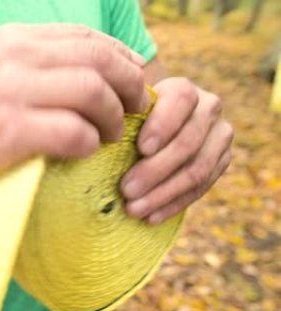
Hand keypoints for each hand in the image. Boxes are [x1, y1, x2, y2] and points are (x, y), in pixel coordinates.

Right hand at [0, 24, 149, 182]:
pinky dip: (90, 142)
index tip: (135, 76)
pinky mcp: (11, 130)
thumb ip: (42, 61)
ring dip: (114, 116)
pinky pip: (74, 132)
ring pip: (92, 92)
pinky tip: (86, 149)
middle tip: (136, 107)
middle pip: (98, 60)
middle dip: (129, 85)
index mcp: (15, 39)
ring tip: (112, 132)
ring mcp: (11, 92)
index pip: (86, 37)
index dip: (122, 56)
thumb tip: (106, 65)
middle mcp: (14, 57)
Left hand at [121, 77, 232, 223]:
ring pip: (197, 169)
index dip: (162, 124)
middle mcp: (208, 108)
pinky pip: (201, 188)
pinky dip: (173, 205)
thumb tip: (92, 134)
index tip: (140, 148)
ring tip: (134, 209)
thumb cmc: (129, 118)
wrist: (157, 127)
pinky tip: (151, 218)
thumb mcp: (123, 109)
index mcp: (183, 89)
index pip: (181, 100)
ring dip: (163, 193)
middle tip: (126, 190)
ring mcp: (219, 136)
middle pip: (187, 142)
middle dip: (155, 170)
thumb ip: (116, 114)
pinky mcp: (222, 162)